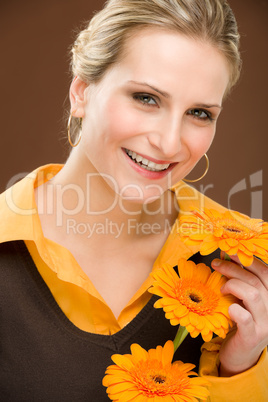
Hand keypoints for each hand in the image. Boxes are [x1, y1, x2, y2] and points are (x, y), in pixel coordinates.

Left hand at [212, 252, 267, 376]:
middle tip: (216, 264)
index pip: (267, 272)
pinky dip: (234, 309)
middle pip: (257, 280)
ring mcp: (266, 324)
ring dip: (233, 285)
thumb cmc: (242, 321)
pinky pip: (245, 317)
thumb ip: (242, 281)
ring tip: (222, 288)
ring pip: (253, 295)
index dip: (248, 260)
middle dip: (234, 268)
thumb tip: (227, 257)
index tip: (230, 252)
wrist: (242, 354)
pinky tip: (228, 307)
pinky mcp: (253, 336)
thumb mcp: (245, 299)